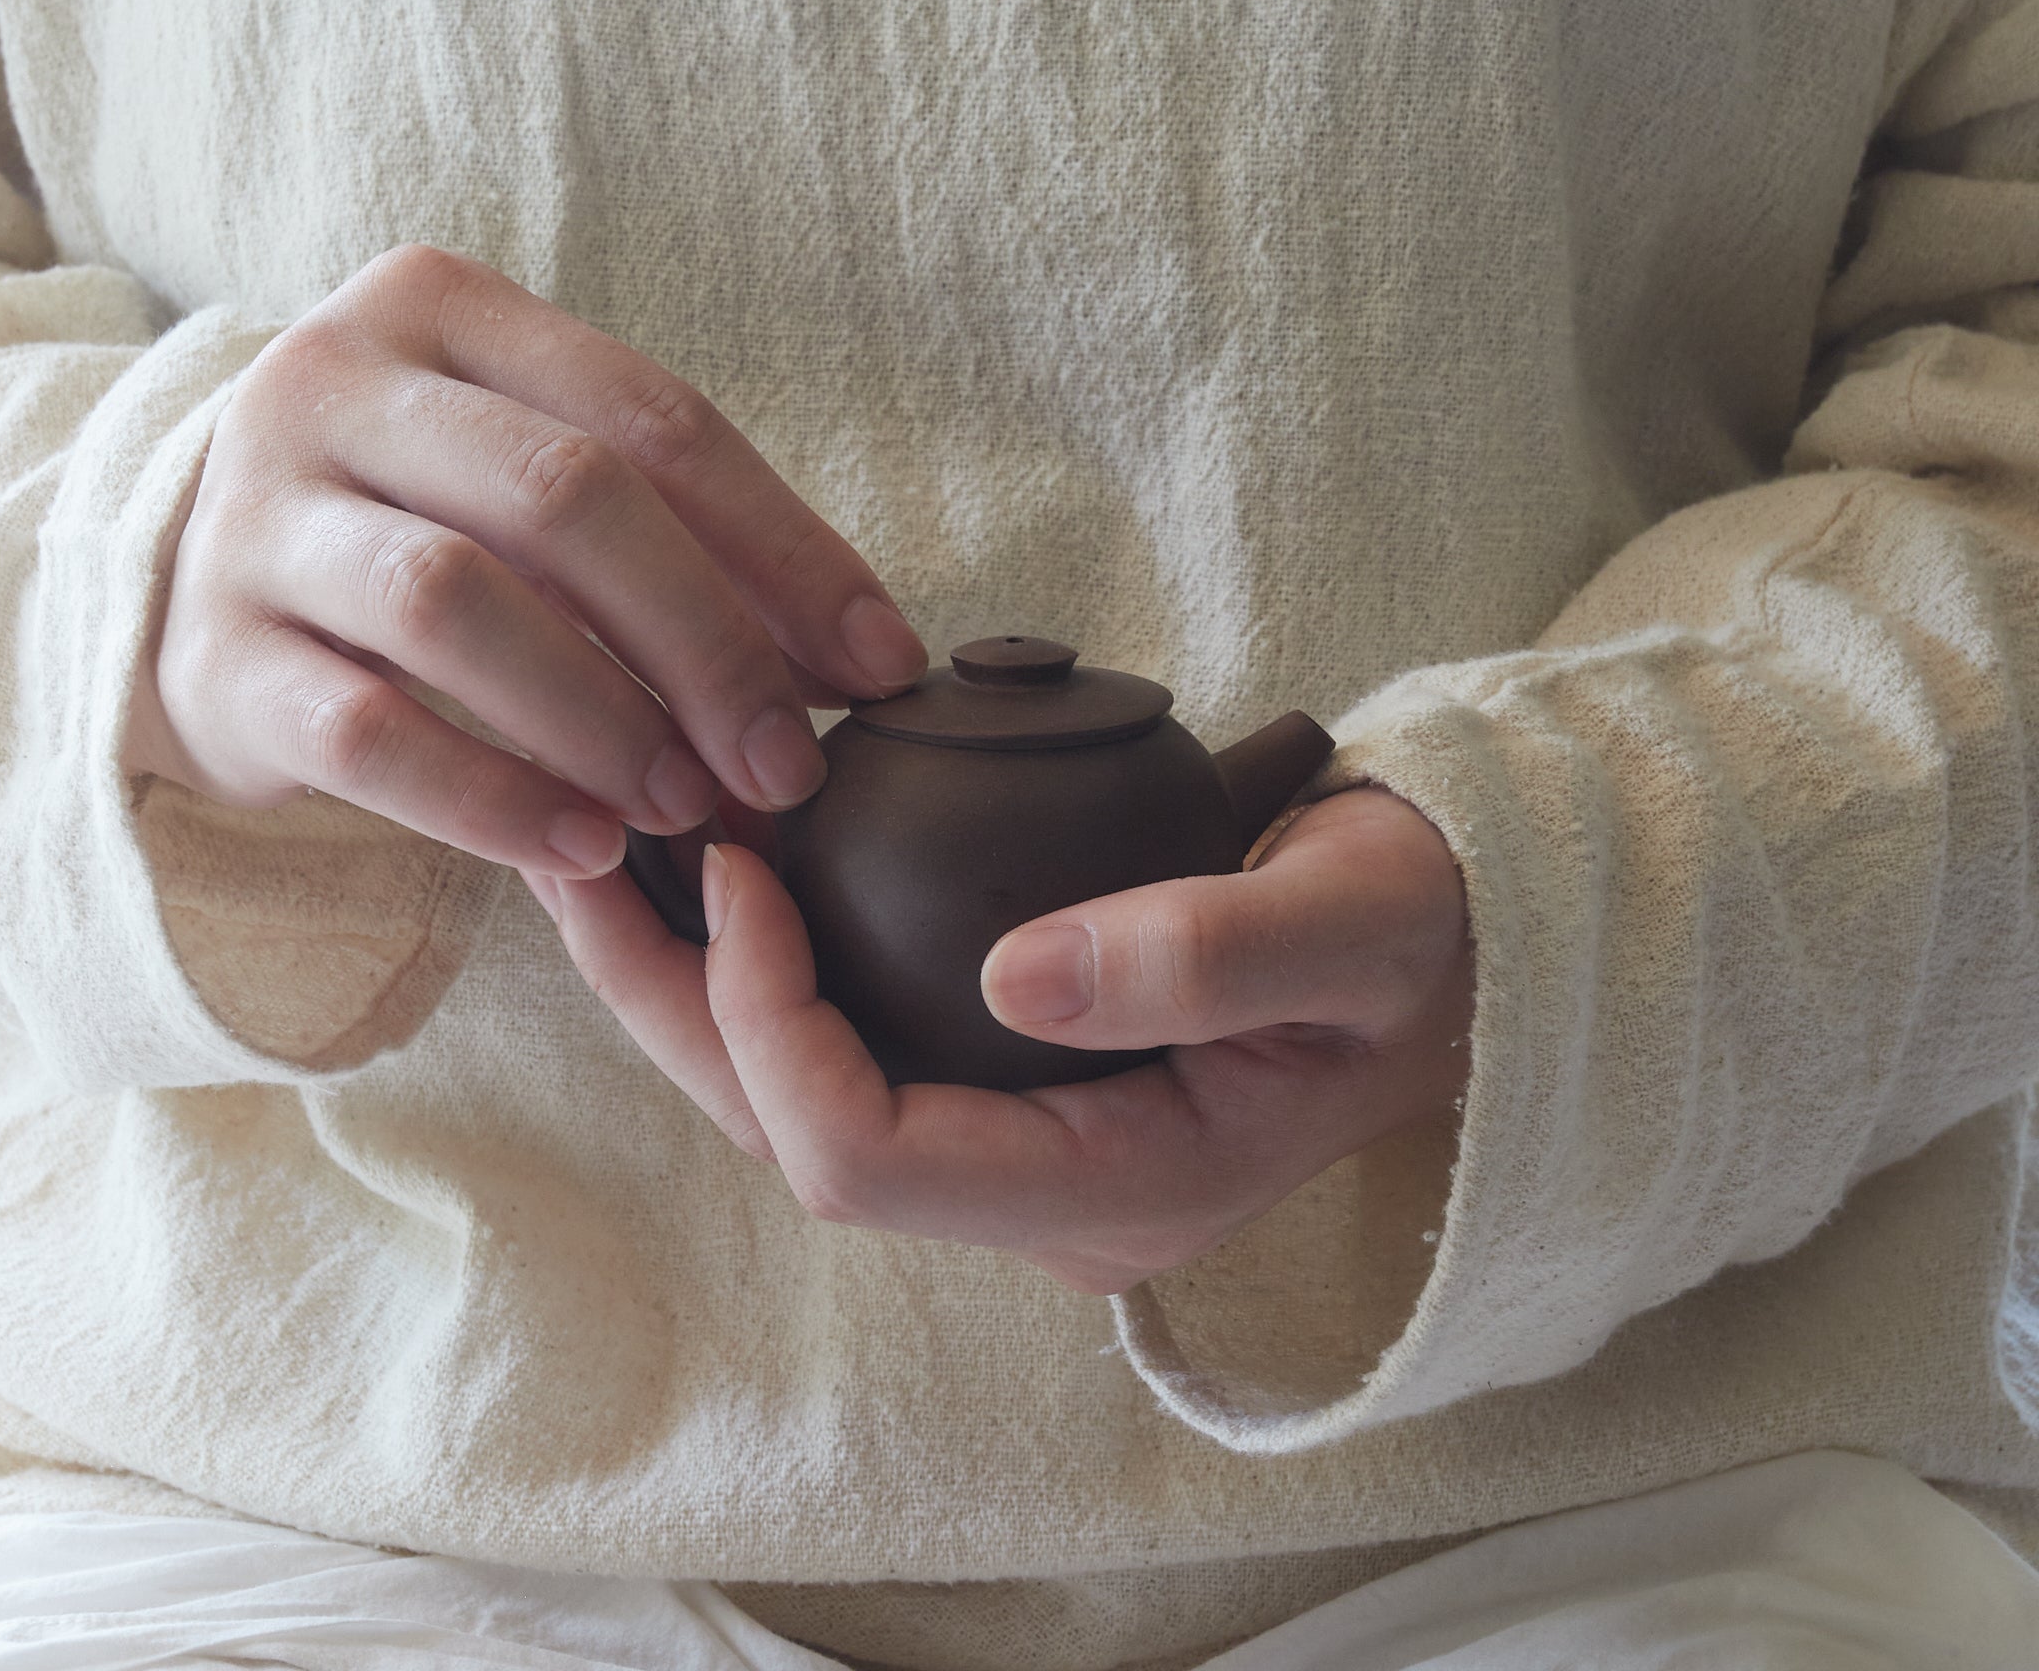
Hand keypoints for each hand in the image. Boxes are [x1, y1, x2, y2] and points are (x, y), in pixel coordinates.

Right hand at [123, 246, 925, 875]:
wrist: (201, 589)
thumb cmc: (429, 524)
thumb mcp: (543, 490)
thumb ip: (685, 542)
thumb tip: (865, 660)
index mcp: (441, 309)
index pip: (654, 416)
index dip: (788, 547)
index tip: (881, 664)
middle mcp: (333, 382)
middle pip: (562, 494)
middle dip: (704, 641)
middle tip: (784, 763)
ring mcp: (254, 514)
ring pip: (454, 603)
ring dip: (602, 718)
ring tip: (686, 808)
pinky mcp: (211, 655)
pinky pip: (367, 733)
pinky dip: (493, 801)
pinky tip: (583, 849)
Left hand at [528, 784, 1474, 1291]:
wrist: (1449, 946)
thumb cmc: (1415, 934)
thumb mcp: (1347, 924)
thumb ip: (1209, 953)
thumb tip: (1020, 977)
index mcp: (1117, 1187)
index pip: (871, 1158)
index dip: (772, 1024)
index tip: (746, 866)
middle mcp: (1045, 1193)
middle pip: (794, 1138)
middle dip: (677, 1007)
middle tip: (597, 854)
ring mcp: (1021, 1145)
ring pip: (798, 1101)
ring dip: (692, 986)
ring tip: (615, 855)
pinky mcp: (1009, 1083)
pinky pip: (846, 1050)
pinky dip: (764, 966)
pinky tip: (723, 870)